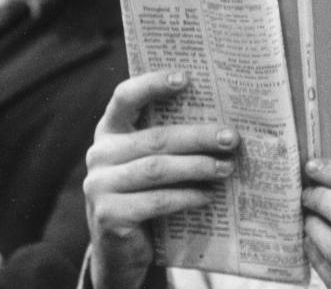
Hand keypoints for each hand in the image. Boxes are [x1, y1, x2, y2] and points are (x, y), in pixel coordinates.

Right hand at [83, 70, 240, 288]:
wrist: (120, 253)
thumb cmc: (145, 196)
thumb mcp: (150, 164)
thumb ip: (168, 143)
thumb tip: (222, 126)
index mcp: (109, 131)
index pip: (125, 97)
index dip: (153, 84)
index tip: (186, 77)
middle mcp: (99, 154)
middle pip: (155, 138)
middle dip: (198, 137)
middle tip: (231, 139)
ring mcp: (99, 185)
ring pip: (157, 169)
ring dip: (197, 167)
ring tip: (227, 168)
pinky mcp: (108, 215)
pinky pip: (156, 201)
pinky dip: (186, 197)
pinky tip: (208, 196)